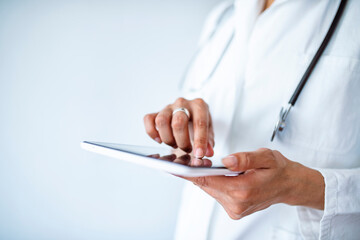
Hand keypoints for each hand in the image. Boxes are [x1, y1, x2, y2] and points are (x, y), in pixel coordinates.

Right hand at [144, 97, 213, 158]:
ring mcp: (168, 107)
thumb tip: (208, 152)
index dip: (200, 140)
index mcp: (199, 105)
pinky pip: (148, 119)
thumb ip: (209, 141)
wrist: (190, 112)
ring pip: (161, 121)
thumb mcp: (209, 130)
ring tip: (175, 145)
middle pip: (178, 122)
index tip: (199, 154)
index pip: (199, 123)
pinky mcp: (157, 111)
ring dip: (168, 138)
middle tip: (187, 149)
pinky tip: (160, 140)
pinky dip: (152, 132)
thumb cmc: (199, 121)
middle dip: (182, 141)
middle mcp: (182, 103)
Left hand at [182, 148, 324, 219]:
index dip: (189, 172)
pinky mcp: (234, 210)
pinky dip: (213, 183)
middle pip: (206, 185)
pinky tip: (215, 174)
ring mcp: (235, 209)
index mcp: (243, 190)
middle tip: (185, 158)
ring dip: (205, 177)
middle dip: (196, 171)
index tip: (173, 167)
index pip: (208, 180)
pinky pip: (217, 193)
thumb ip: (245, 158)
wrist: (289, 185)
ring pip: (210, 189)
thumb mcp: (266, 156)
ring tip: (201, 164)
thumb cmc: (278, 169)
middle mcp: (236, 203)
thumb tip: (227, 160)